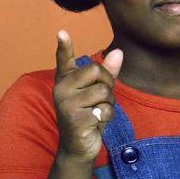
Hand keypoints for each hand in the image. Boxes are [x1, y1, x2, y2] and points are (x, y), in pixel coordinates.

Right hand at [52, 30, 122, 162]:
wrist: (79, 146)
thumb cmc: (89, 115)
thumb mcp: (99, 93)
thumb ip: (108, 73)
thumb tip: (118, 52)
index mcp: (66, 80)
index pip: (64, 59)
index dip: (64, 46)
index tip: (62, 32)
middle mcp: (61, 89)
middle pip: (97, 71)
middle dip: (108, 84)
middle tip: (100, 100)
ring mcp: (66, 104)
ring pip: (104, 91)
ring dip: (109, 104)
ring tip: (97, 112)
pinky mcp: (74, 118)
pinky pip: (105, 110)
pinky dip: (107, 117)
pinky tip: (95, 123)